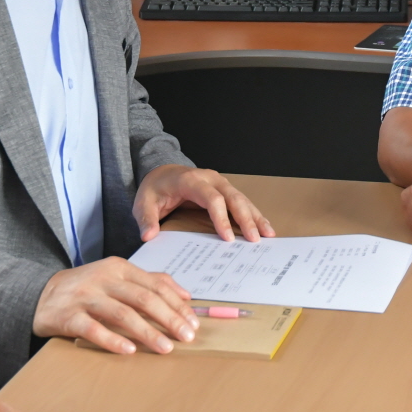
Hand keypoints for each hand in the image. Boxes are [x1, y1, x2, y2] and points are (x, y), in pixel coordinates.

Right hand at [33, 257, 198, 353]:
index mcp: (119, 268)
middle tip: (186, 337)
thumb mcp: (116, 277)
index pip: (155, 285)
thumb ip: (149, 282)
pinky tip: (129, 351)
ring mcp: (85, 297)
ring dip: (147, 332)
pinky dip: (113, 340)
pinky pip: (93, 329)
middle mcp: (104, 279)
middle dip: (169, 319)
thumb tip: (185, 295)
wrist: (40, 295)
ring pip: (122, 314)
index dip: (177, 304)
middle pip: (143, 298)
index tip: (193, 323)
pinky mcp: (68, 316)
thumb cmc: (86, 288)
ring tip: (166, 347)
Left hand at [134, 164, 274, 242]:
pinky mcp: (225, 190)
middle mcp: (210, 179)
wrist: (161, 172)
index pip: (211, 199)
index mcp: (191, 181)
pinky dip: (254, 214)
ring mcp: (220, 183)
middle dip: (246, 219)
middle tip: (255, 239)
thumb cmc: (155, 188)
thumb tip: (148, 236)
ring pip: (242, 198)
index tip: (227, 239)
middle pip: (233, 197)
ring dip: (255, 216)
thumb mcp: (143, 202)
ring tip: (268, 235)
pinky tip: (265, 227)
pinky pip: (242, 201)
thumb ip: (146, 218)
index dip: (221, 218)